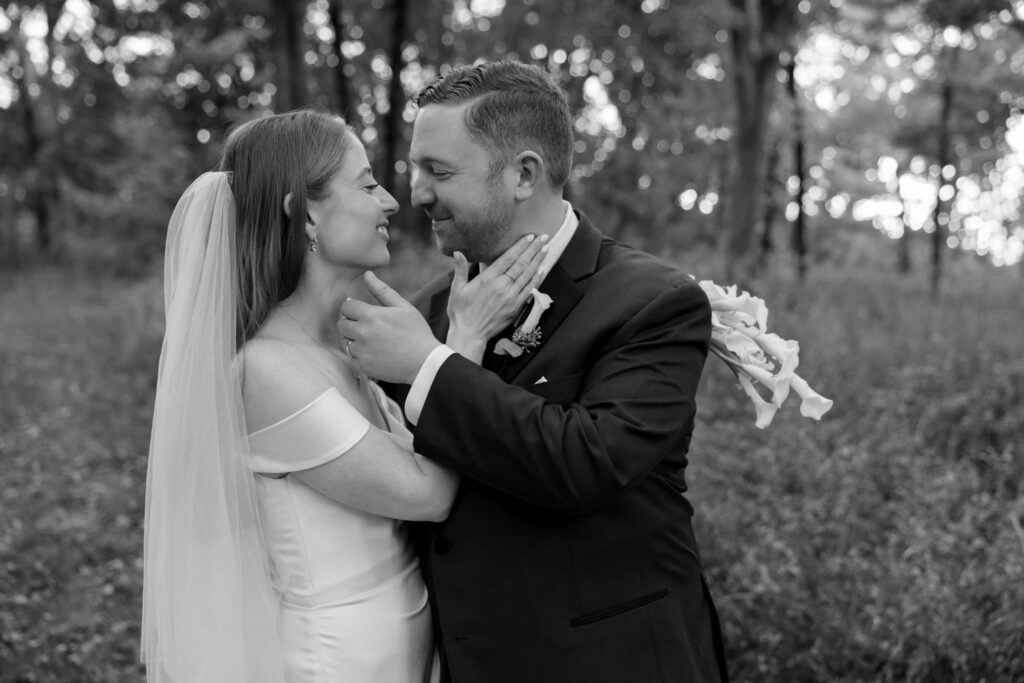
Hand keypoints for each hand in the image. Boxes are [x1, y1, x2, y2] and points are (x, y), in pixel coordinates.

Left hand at [338, 272, 440, 383]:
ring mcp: (361, 351)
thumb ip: (382, 290)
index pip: (346, 307)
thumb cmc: (416, 332)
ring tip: (372, 341)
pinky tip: (374, 354)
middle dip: (350, 323)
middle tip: (367, 327)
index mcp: (371, 316)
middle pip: (341, 324)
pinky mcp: (363, 366)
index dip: (354, 308)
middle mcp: (362, 333)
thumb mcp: (403, 307)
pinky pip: (351, 358)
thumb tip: (367, 274)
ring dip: (354, 340)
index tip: (363, 313)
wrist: (424, 362)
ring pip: (344, 342)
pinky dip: (359, 356)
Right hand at [446, 234, 547, 355]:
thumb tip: (458, 252)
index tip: (529, 237)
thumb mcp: (456, 289)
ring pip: (527, 275)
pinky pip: (529, 291)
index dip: (520, 246)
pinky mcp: (515, 307)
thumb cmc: (461, 312)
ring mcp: (510, 297)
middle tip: (543, 237)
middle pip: (521, 264)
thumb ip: (460, 269)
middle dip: (533, 249)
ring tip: (545, 249)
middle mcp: (501, 286)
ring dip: (537, 261)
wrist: (470, 335)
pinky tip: (541, 270)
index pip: (508, 258)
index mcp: (487, 279)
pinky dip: (536, 280)